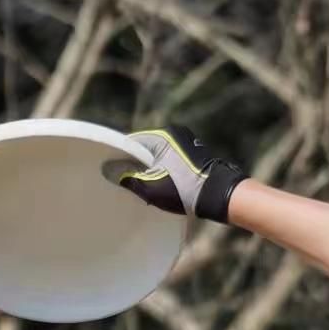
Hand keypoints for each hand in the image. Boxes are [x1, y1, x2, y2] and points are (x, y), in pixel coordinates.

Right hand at [114, 125, 246, 222]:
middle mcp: (176, 134)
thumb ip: (126, 177)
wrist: (220, 195)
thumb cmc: (184, 189)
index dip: (119, 157)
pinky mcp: (196, 155)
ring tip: (145, 187)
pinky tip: (162, 186)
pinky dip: (164, 171)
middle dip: (135, 165)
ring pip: (158, 156)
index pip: (131, 142)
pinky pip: (171, 161)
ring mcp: (188, 143)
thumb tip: (108, 170)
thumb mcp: (150, 186)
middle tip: (127, 182)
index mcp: (162, 135)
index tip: (111, 171)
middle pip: (145, 149)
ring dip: (150, 170)